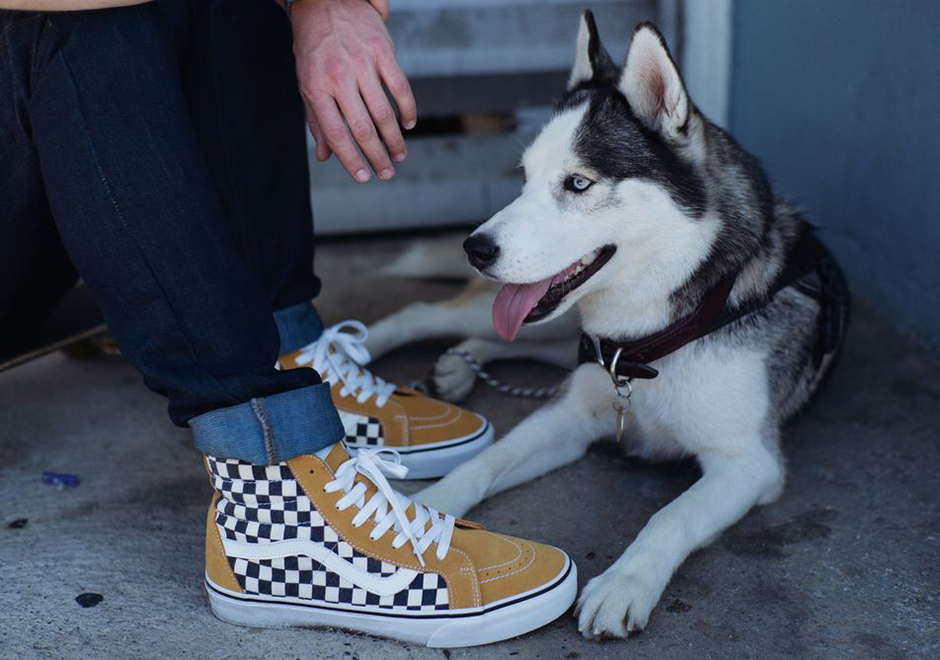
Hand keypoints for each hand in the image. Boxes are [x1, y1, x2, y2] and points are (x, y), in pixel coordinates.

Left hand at [291, 0, 415, 182]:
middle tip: (387, 174)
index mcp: (316, 87)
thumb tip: (325, 156)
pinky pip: (400, 86)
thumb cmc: (313, 48)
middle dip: (377, 156)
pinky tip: (408, 124)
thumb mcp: (306, 83)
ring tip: (399, 156)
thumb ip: (316, 119)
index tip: (364, 177)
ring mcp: (362, 63)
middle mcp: (339, 76)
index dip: (351, 159)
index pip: (336, 133)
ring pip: (384, 112)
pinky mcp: (383, 50)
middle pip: (363, 128)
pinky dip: (407, 109)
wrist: (325, 1)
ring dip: (395, 139)